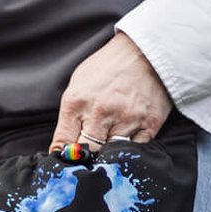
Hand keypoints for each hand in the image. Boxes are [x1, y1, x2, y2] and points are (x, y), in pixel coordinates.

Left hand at [50, 32, 172, 149]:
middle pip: (88, 153)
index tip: (68, 161)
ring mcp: (126, 119)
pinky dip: (129, 151)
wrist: (146, 50)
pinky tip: (127, 141)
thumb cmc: (107, 69)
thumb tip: (62, 149)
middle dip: (86, 158)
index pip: (64, 144)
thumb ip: (69, 117)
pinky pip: (134, 151)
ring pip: (111, 156)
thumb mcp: (78, 84)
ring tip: (109, 148)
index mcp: (78, 102)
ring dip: (108, 156)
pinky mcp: (149, 124)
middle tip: (89, 158)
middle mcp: (101, 112)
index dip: (64, 157)